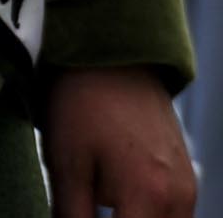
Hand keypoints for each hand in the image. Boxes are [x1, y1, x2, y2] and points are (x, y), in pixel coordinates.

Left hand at [45, 67, 193, 215]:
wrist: (113, 52)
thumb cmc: (82, 102)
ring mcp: (188, 188)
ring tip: (103, 201)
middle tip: (87, 206)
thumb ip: (72, 216)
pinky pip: (172, 216)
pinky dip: (146, 214)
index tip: (76, 217)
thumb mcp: (65, 163)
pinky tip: (118, 196)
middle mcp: (179, 199)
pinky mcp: (187, 177)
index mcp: (149, 196)